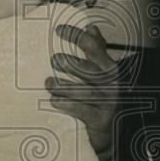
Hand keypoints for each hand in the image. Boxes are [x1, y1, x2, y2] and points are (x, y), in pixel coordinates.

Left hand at [46, 23, 123, 160]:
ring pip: (86, 92)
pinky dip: (68, 105)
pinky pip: (84, 111)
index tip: (59, 30)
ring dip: (66, 86)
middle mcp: (111, 84)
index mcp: (109, 69)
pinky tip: (54, 101)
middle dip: (73, 64)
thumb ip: (97, 51)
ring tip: (48, 83)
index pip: (95, 48)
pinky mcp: (101, 120)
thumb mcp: (102, 73)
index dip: (78, 37)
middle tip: (54, 60)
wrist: (110, 132)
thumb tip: (91, 28)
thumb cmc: (102, 99)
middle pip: (93, 70)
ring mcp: (107, 102)